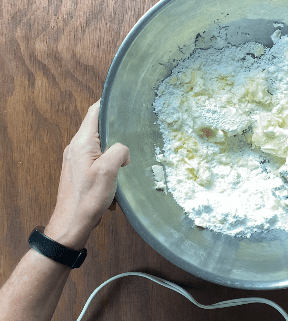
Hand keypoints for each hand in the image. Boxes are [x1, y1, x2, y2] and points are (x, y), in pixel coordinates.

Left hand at [44, 100, 129, 249]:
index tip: (125, 101)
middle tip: (134, 129)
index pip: (94, 112)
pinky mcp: (80, 170)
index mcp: (81, 143)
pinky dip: (110, 161)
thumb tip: (124, 150)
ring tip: (129, 152)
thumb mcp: (108, 171)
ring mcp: (77, 159)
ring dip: (114, 148)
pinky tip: (120, 172)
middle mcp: (76, 147)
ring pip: (99, 144)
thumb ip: (119, 151)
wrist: (72, 223)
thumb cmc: (87, 199)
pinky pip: (98, 158)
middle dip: (116, 127)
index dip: (109, 104)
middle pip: (97, 127)